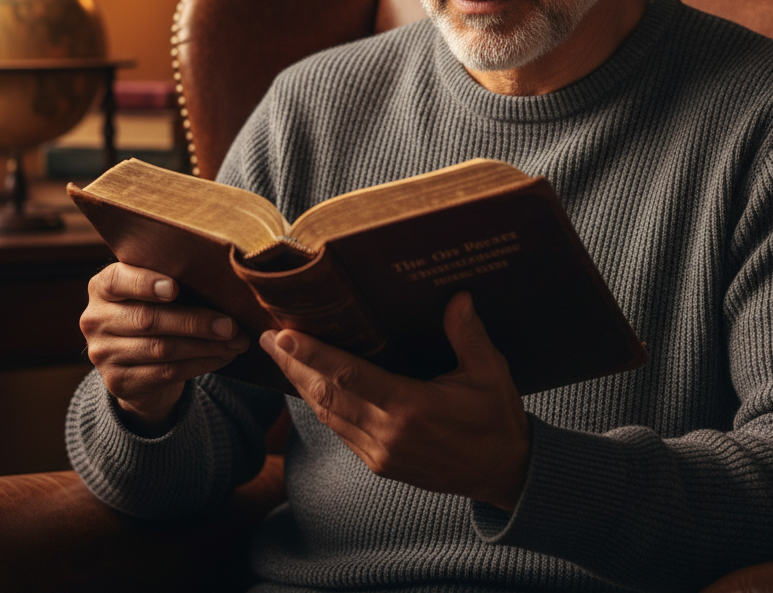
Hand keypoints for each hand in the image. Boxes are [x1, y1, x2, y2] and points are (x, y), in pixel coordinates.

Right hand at [81, 262, 248, 428]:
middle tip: (231, 324)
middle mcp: (96, 320)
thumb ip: (175, 281)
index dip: (146, 283)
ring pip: (161, 349)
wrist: (137, 363)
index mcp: (103, 287)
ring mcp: (103, 354)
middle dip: (195, 321)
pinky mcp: (118, 382)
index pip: (118, 280)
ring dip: (205, 346)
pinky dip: (201, 364)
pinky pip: (166, 373)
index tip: (175, 287)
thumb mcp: (157, 292)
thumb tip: (224, 282)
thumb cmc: (158, 311)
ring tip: (235, 341)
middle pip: (148, 319)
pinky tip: (223, 356)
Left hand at [259, 291, 529, 510]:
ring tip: (280, 356)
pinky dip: (321, 406)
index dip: (314, 355)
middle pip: (326, 395)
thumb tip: (457, 297)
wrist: (505, 474)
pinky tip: (310, 387)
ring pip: (328, 415)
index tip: (284, 335)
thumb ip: (468, 335)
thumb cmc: (496, 419)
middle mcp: (388, 434)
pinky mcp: (380, 464)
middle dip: (293, 365)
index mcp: (411, 408)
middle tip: (267, 337)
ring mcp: (380, 453)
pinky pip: (340, 430)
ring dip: (301, 385)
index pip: (350, 376)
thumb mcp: (490, 373)